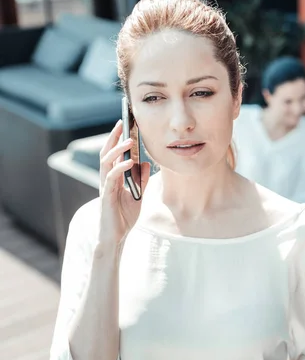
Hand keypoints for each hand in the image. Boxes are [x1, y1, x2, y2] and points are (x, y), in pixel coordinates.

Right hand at [98, 120, 150, 245]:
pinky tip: (129, 162)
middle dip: (113, 137)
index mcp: (113, 178)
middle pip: (106, 153)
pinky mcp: (107, 196)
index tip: (125, 124)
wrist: (117, 236)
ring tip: (129, 140)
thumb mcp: (138, 194)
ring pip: (106, 162)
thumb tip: (143, 162)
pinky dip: (120, 168)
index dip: (117, 139)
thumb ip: (140, 179)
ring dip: (117, 150)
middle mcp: (107, 180)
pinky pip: (111, 178)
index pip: (113, 154)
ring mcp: (105, 187)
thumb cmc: (124, 216)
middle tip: (122, 122)